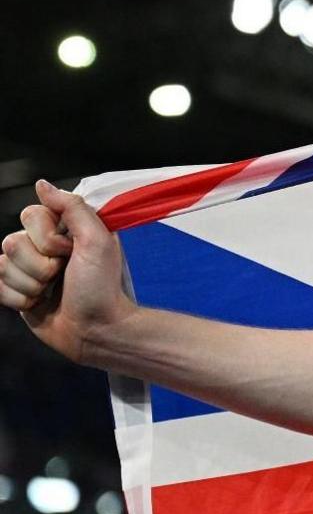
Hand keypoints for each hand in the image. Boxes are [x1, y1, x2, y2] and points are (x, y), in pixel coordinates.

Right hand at [1, 180, 133, 363]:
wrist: (97, 329)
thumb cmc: (102, 286)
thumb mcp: (98, 240)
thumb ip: (72, 207)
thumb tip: (41, 184)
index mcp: (62, 230)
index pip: (31, 214)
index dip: (47, 237)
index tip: (71, 251)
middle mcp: (41, 246)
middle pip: (11, 242)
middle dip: (39, 265)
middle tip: (63, 275)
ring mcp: (27, 269)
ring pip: (2, 266)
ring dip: (31, 284)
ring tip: (52, 292)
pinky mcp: (16, 292)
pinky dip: (19, 299)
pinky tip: (39, 304)